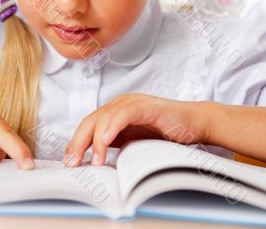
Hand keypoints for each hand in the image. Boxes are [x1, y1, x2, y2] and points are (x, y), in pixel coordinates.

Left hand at [63, 93, 208, 166]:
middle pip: (91, 120)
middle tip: (72, 163)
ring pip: (104, 117)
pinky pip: (124, 114)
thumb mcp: (135, 142)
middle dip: (78, 142)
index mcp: (115, 112)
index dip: (77, 143)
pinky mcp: (145, 106)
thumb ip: (117, 145)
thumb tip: (95, 162)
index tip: (70, 162)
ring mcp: (132, 103)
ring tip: (94, 161)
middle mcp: (120, 104)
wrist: (194, 123)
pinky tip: (106, 141)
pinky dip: (112, 127)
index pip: (89, 125)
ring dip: (95, 141)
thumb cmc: (166, 134)